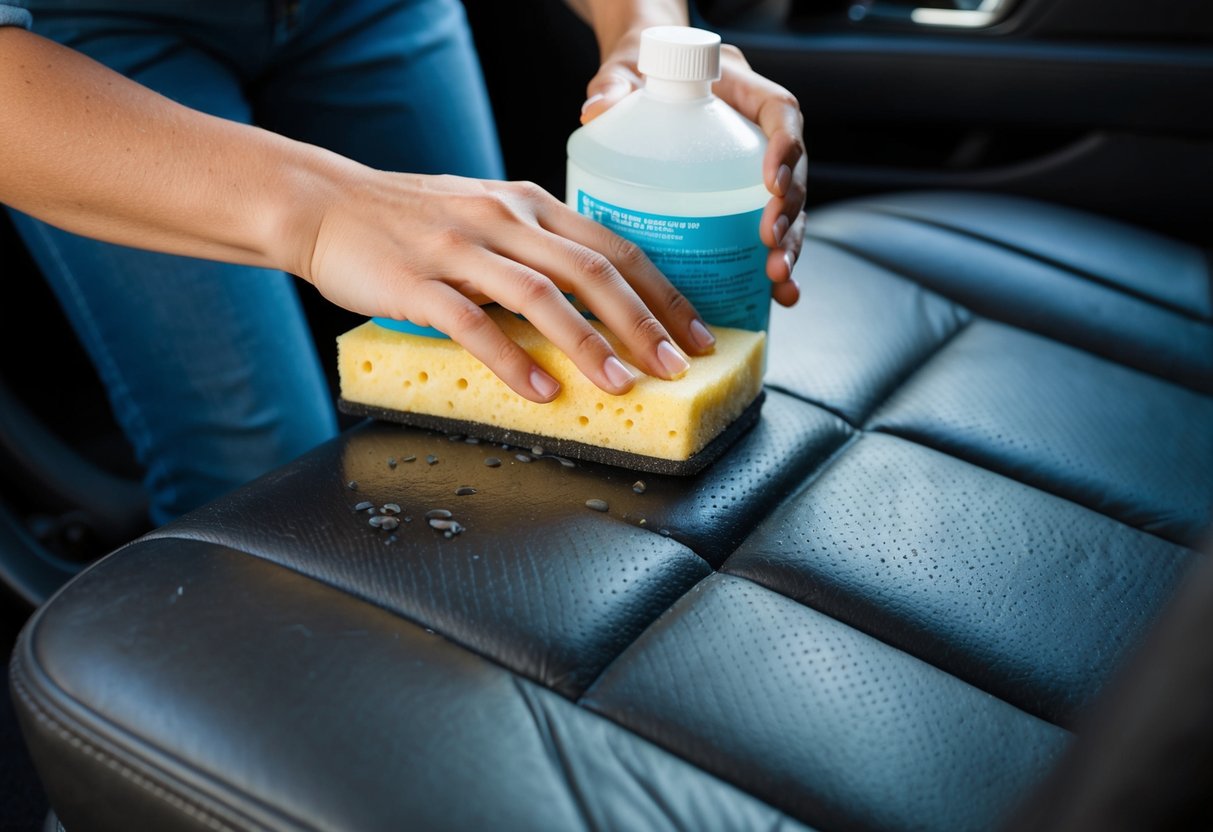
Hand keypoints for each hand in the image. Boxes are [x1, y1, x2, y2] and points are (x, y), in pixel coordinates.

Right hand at [299, 167, 716, 402]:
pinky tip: (542, 392)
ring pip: (543, 296)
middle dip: (645, 323)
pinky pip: (475, 324)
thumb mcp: (487, 218)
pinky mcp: (418, 282)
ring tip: (624, 386)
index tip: (698, 334)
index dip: (663, 293)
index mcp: (530, 205)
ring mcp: (462, 249)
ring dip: (591, 344)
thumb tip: (594, 303)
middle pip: (594, 271)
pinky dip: (514, 361)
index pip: (614, 249)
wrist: (325, 205)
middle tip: (679, 367)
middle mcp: (506, 220)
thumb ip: (537, 250)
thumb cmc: (411, 220)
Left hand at [581, 34, 804, 307]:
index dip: (785, 147)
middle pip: (794, 173)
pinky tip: (776, 297)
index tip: (770, 181)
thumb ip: (613, 85)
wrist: (645, 82)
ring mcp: (755, 171)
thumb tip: (596, 110)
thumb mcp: (626, 72)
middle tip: (771, 242)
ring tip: (778, 277)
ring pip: (789, 210)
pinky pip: (767, 235)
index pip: (781, 112)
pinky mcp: (741, 203)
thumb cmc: (642, 73)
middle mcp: (758, 132)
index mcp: (743, 91)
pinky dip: (773, 266)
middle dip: (789, 213)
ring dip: (789, 245)